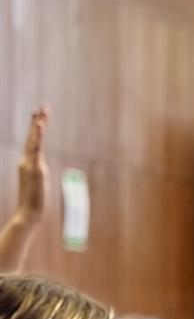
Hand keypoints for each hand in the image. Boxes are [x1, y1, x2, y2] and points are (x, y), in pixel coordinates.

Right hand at [17, 106, 47, 222]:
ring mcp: (30, 164)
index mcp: (28, 163)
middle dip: (38, 122)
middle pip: (33, 137)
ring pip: (34, 141)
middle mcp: (26, 161)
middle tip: (43, 107)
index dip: (36, 129)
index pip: (33, 142)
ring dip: (38, 126)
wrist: (29, 211)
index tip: (40, 116)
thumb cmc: (34, 200)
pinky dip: (37, 137)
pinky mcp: (35, 168)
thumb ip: (38, 173)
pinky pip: (36, 149)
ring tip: (42, 113)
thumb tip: (39, 169)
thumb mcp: (38, 183)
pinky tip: (40, 126)